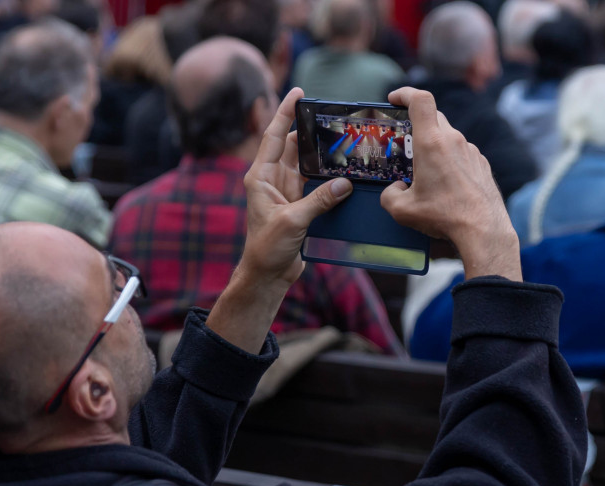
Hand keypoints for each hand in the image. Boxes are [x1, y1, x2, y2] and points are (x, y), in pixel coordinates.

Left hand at [241, 87, 353, 287]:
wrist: (267, 274)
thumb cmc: (267, 248)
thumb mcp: (293, 221)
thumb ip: (318, 200)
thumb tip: (344, 183)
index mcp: (261, 176)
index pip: (273, 136)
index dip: (284, 112)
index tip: (297, 92)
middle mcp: (272, 179)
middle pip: (292, 145)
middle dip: (310, 130)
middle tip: (331, 116)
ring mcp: (286, 191)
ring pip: (306, 163)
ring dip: (321, 153)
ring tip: (342, 139)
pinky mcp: (298, 204)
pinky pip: (315, 183)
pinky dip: (328, 176)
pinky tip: (344, 170)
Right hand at [380, 88, 521, 281]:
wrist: (483, 229)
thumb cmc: (444, 216)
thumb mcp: (402, 210)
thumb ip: (390, 194)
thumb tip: (395, 189)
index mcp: (431, 143)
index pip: (420, 99)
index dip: (405, 93)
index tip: (394, 99)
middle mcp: (453, 140)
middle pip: (433, 117)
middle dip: (416, 126)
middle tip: (405, 144)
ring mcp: (471, 151)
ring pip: (448, 138)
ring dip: (434, 148)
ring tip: (425, 174)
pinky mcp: (481, 164)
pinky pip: (461, 155)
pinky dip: (449, 163)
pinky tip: (445, 186)